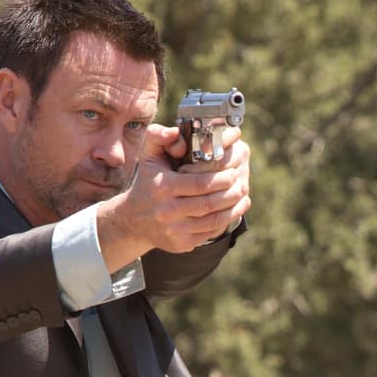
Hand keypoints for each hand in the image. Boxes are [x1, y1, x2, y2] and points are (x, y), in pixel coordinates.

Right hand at [96, 124, 250, 262]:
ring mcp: (175, 230)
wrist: (134, 220)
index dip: (222, 178)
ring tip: (242, 195)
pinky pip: (210, 232)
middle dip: (231, 192)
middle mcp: (167, 211)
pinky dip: (226, 220)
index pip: (200, 183)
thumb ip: (159, 136)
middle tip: (241, 182)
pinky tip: (234, 209)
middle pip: (210, 202)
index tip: (233, 171)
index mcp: (162, 187)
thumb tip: (175, 131)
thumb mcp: (148, 156)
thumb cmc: (148, 182)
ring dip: (233, 207)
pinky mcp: (182, 244)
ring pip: (214, 220)